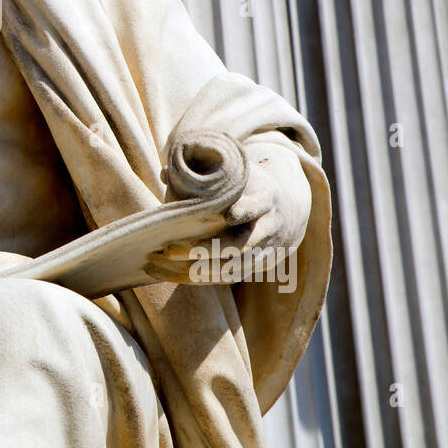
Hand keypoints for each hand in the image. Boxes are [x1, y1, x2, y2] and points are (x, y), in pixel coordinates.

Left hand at [145, 140, 310, 284]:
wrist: (288, 209)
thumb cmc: (251, 186)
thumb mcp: (239, 172)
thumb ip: (207, 169)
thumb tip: (165, 173)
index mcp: (265, 199)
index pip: (256, 207)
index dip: (245, 211)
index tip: (229, 215)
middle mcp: (268, 228)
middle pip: (239, 245)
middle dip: (204, 249)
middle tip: (168, 249)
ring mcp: (264, 251)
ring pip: (230, 267)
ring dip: (194, 269)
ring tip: (158, 264)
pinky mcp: (256, 267)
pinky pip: (226, 278)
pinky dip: (198, 278)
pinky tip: (171, 274)